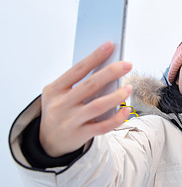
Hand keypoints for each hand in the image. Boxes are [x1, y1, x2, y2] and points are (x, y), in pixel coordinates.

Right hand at [40, 41, 132, 156]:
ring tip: (129, 88)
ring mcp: (70, 121)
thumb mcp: (59, 94)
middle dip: (111, 73)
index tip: (110, 45)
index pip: (78, 69)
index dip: (95, 56)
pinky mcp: (80, 135)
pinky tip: (126, 110)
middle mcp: (61, 105)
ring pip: (97, 106)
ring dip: (116, 96)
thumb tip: (107, 69)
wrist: (47, 141)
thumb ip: (78, 83)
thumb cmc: (60, 109)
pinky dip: (117, 118)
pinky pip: (102, 127)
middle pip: (90, 85)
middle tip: (127, 64)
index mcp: (55, 89)